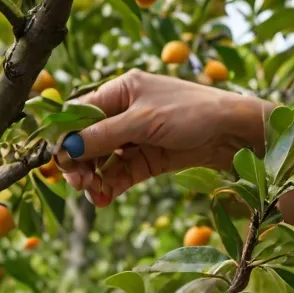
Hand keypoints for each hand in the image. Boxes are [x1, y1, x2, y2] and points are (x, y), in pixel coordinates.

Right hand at [55, 71, 264, 207]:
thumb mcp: (143, 121)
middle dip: (79, 164)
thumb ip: (103, 135)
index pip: (78, 114)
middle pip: (86, 141)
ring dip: (94, 180)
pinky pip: (119, 175)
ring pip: (101, 162)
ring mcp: (134, 138)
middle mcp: (123, 113)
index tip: (59, 162)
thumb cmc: (192, 113)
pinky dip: (110, 188)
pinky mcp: (146, 160)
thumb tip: (65, 149)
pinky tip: (104, 201)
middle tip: (80, 184)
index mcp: (120, 91)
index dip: (64, 138)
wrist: (234, 132)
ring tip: (95, 195)